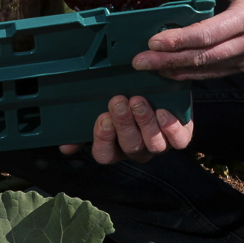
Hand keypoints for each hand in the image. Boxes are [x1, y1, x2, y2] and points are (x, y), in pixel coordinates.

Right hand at [59, 96, 193, 163]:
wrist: (159, 88)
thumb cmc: (125, 98)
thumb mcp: (102, 109)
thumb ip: (82, 128)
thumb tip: (64, 147)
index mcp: (115, 146)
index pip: (105, 154)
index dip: (103, 140)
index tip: (103, 118)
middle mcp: (137, 149)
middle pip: (130, 147)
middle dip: (124, 124)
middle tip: (118, 101)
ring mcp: (159, 144)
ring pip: (153, 144)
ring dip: (145, 123)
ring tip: (138, 101)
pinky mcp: (180, 135)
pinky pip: (178, 141)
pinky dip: (171, 128)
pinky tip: (163, 112)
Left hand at [133, 0, 243, 79]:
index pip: (209, 33)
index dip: (179, 40)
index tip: (153, 41)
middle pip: (206, 56)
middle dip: (171, 60)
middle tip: (141, 61)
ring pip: (211, 69)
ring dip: (179, 70)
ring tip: (151, 68)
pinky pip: (219, 71)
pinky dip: (195, 73)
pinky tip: (173, 71)